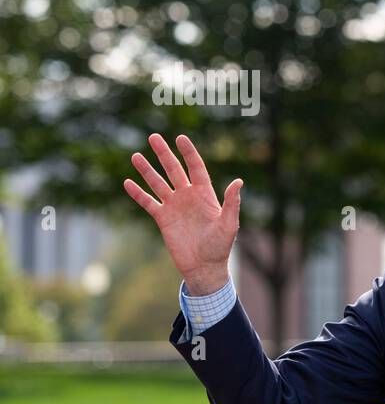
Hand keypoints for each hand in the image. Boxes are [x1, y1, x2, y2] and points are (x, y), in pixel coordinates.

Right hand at [123, 133, 241, 294]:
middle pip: (174, 170)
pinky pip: (148, 203)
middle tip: (153, 137)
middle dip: (164, 154)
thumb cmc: (220, 246)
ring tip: (136, 155)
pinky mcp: (163, 219)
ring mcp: (174, 206)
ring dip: (147, 170)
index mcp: (205, 194)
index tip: (180, 138)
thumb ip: (232, 203)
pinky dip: (138, 193)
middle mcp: (188, 197)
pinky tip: (128, 182)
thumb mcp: (229, 223)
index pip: (196, 168)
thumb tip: (238, 182)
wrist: (204, 266)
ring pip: (158, 183)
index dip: (188, 153)